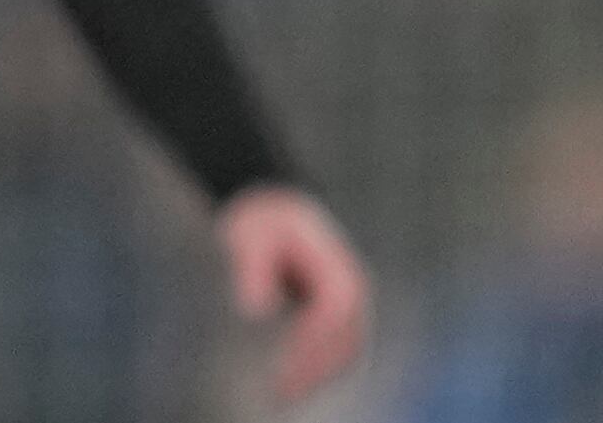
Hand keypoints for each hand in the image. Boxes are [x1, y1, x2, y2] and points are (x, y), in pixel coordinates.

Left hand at [222, 187, 368, 407]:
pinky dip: (323, 369)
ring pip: (349, 351)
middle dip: (316, 371)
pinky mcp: (342, 315)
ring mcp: (353, 304)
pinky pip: (341, 350)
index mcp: (336, 268)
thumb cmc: (260, 222)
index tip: (284, 369)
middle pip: (347, 340)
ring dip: (321, 376)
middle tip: (279, 395)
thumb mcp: (248, 235)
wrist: (277, 207)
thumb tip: (253, 310)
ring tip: (282, 397)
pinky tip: (294, 385)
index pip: (332, 314)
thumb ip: (252, 268)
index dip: (312, 344)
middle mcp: (354, 289)